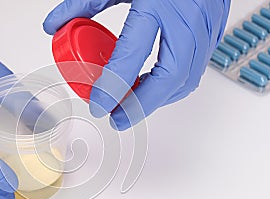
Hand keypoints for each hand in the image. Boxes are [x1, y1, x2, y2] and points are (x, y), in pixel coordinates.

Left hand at [43, 0, 230, 129]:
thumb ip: (82, 4)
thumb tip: (55, 26)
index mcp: (157, 2)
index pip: (131, 57)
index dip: (112, 88)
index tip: (98, 105)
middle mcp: (186, 17)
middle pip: (168, 79)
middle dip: (141, 105)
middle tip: (117, 116)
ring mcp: (205, 24)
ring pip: (186, 79)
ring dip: (157, 97)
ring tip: (131, 102)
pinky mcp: (214, 28)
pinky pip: (196, 68)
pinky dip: (173, 83)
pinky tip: (153, 83)